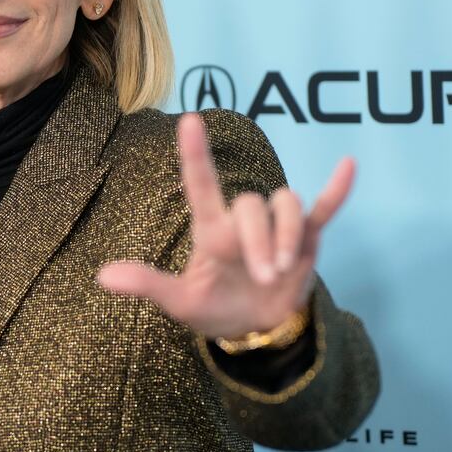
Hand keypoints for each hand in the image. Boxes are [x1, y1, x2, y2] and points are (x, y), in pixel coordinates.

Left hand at [95, 112, 354, 340]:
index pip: (200, 185)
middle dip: (261, 241)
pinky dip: (336, 190)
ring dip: (286, 234)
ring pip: (286, 203)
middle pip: (253, 204)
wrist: (256, 331)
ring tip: (281, 271)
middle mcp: (243, 220)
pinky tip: (348, 165)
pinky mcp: (305, 238)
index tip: (189, 120)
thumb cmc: (214, 310)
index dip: (195, 154)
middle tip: (263, 278)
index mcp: (211, 230)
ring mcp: (276, 226)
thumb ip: (148, 285)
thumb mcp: (180, 303)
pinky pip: (323, 208)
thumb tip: (103, 276)